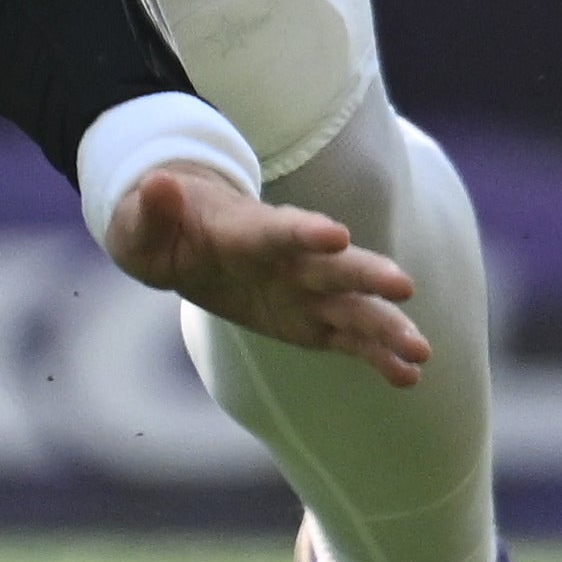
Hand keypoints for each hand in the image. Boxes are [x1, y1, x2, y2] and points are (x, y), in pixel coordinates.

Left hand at [94, 144, 429, 384]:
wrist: (186, 238)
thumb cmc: (160, 228)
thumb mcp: (139, 222)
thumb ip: (150, 209)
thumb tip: (157, 185)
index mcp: (247, 232)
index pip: (278, 230)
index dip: (305, 231)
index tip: (337, 235)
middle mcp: (288, 259)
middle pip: (332, 266)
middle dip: (367, 275)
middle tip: (404, 285)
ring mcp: (304, 291)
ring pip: (352, 307)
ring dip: (386, 326)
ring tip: (422, 350)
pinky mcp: (310, 321)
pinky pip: (349, 340)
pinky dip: (377, 356)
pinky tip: (409, 376)